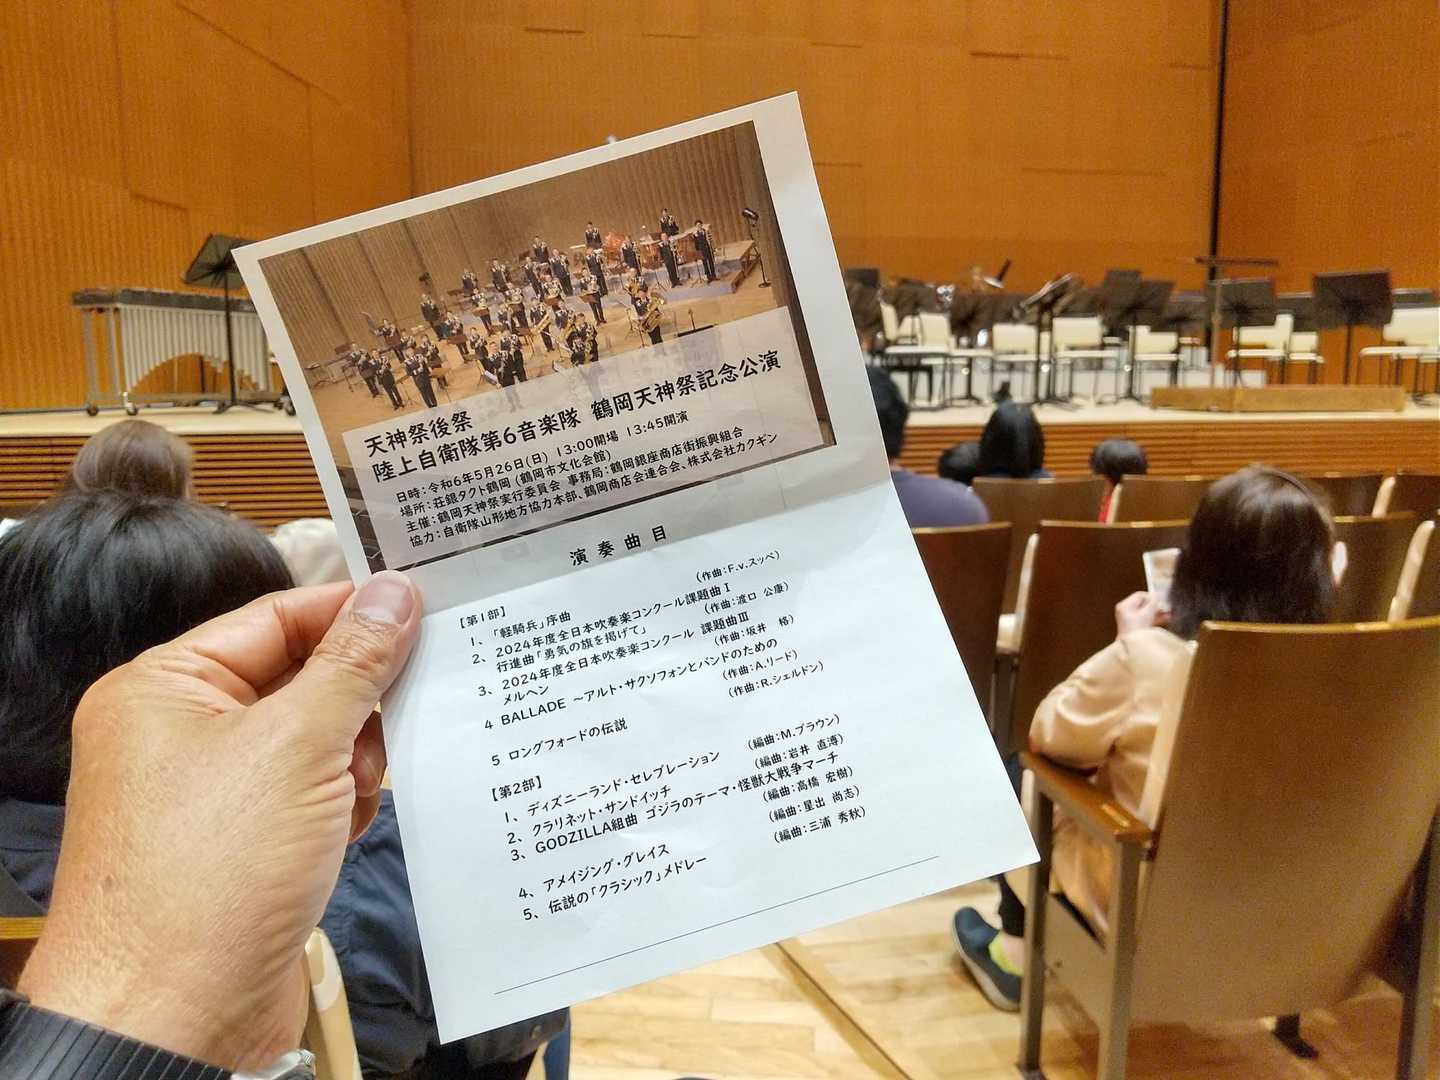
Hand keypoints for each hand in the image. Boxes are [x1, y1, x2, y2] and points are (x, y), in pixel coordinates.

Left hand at [19, 572, 421, 1070]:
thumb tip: (393, 593)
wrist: (176, 1018)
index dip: (351, 611)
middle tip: (421, 695)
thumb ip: (352, 664)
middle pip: (298, 679)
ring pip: (313, 741)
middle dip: (359, 697)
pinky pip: (311, 796)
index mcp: (165, 689)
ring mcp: (213, 795)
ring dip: (357, 757)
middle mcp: (181, 735)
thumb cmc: (208, 876)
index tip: (423, 603)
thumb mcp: (296, 746)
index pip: (275, 619)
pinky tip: (357, 823)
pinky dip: (345, 802)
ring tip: (367, 785)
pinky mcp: (245, 847)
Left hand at [1114, 590, 1166, 637]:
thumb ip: (1154, 602)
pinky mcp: (1134, 627)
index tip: (1161, 601)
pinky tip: (1165, 619)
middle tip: (1166, 608)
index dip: (1152, 597)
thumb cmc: (1137, 632)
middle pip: (1143, 604)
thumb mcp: (1148, 613)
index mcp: (1125, 606)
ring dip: (1157, 613)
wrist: (1133, 649)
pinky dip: (1154, 619)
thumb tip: (1157, 595)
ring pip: (1145, 612)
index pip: (1140, 595)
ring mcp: (1129, 620)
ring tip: (1168, 614)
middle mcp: (1125, 612)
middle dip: (1156, 606)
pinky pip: (1145, 619)